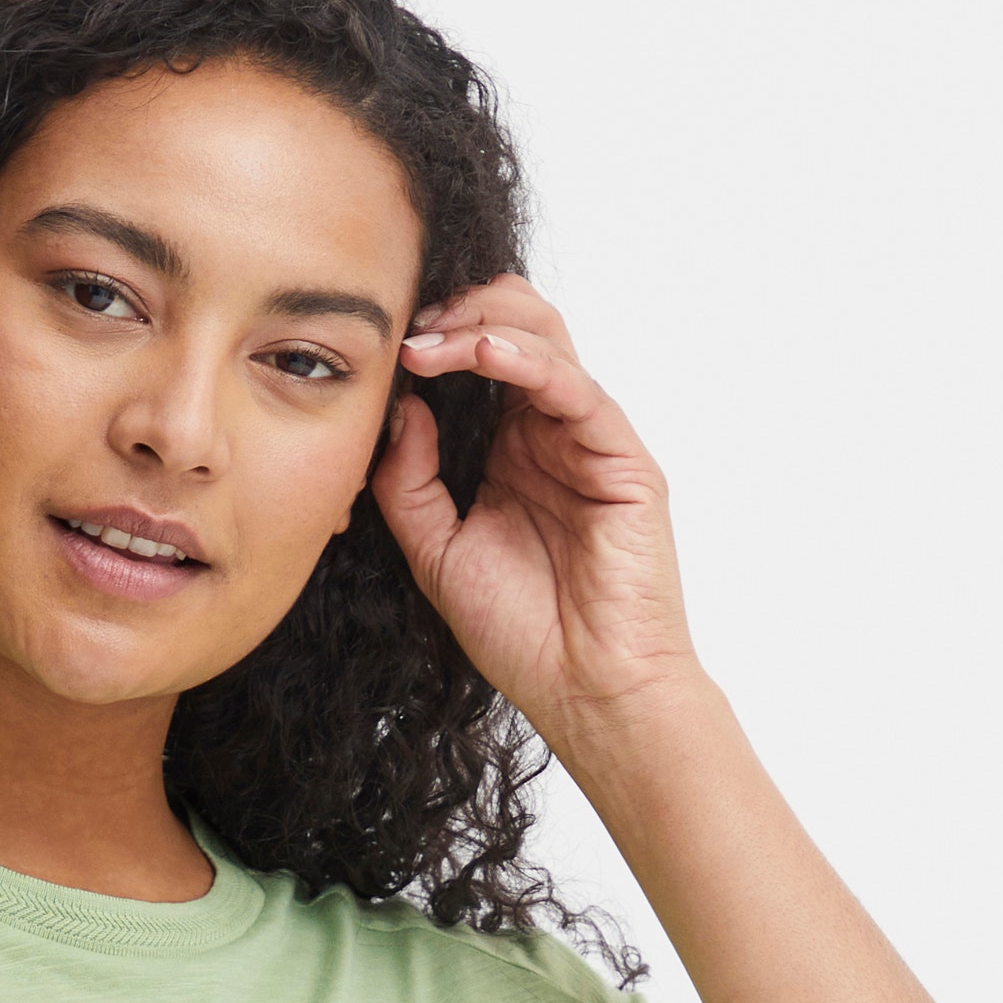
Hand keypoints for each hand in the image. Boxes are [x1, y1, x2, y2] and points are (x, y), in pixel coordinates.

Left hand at [372, 277, 702, 748]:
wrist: (584, 691)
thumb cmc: (521, 633)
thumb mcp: (435, 552)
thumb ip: (409, 482)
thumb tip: (398, 410)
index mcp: (510, 449)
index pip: (477, 359)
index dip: (432, 336)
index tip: (381, 341)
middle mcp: (551, 433)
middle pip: (516, 326)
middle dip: (457, 312)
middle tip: (405, 327)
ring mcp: (589, 440)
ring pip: (546, 339)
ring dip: (482, 325)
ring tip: (428, 341)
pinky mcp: (622, 458)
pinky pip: (574, 388)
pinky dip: (526, 359)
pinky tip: (480, 353)